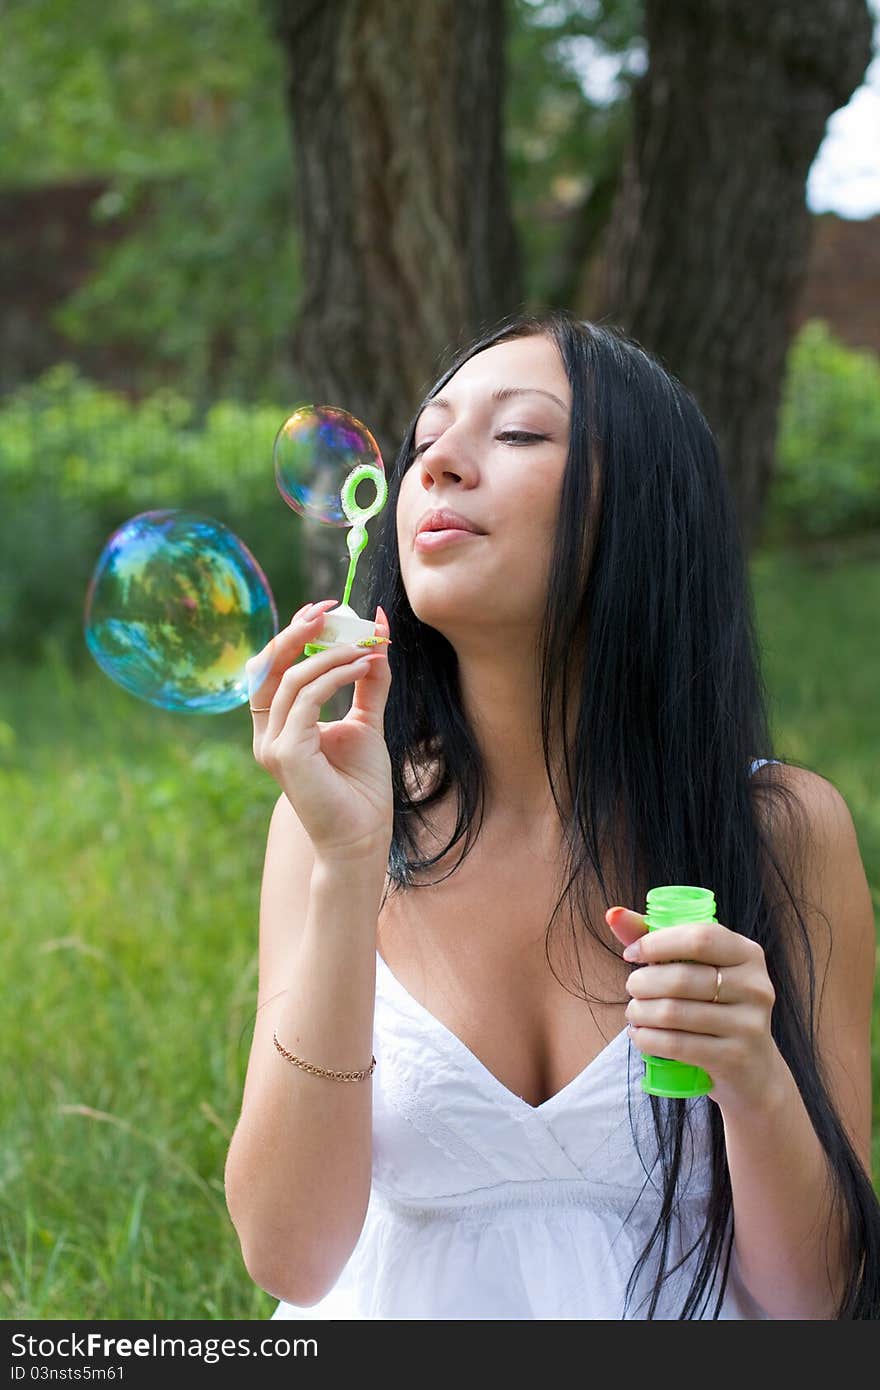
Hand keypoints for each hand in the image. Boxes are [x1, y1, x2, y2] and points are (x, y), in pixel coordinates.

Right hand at [247, 600, 393, 863]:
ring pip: (291, 679)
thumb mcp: (365, 722)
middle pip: (268, 666)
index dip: (294, 634)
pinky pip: (306, 698)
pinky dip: (334, 675)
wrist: (363, 834)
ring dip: (330, 654)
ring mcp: (272, 744)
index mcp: (278, 725)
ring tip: (366, 647)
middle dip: (298, 631)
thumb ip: (365, 682)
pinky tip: (362, 666)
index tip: (328, 608)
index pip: (274, 668)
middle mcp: (268, 734)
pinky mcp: (285, 753)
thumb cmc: (361, 786)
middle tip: (332, 608)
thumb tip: (376, 638)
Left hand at [605, 906, 781, 1109]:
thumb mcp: (698, 969)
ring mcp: (749, 1024)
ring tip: (633, 1012)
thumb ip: (658, 941)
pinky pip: (676, 1045)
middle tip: (631, 988)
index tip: (631, 954)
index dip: (657, 943)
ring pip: (673, 1012)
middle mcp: (755, 986)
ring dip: (640, 1012)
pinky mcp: (734, 1057)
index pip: (699, 937)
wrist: (753, 1070)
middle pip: (681, 978)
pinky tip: (640, 1035)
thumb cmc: (715, 1006)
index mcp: (748, 954)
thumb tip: (613, 913)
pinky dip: (647, 1038)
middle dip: (642, 982)